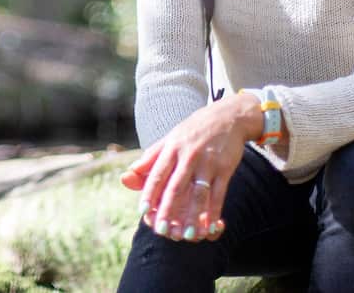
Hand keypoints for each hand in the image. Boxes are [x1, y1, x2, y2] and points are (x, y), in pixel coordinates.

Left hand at [119, 92, 261, 241]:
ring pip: (199, 193)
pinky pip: (219, 193)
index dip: (149, 193)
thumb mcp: (169, 139)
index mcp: (171, 148)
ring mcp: (207, 162)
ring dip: (194, 216)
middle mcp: (188, 155)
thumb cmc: (193, 131)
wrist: (227, 117)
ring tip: (188, 235)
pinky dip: (215, 211)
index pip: (157, 174)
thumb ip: (148, 160)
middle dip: (168, 209)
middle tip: (162, 230)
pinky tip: (211, 226)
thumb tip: (126, 177)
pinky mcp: (225, 168)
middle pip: (176, 186)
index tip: (143, 211)